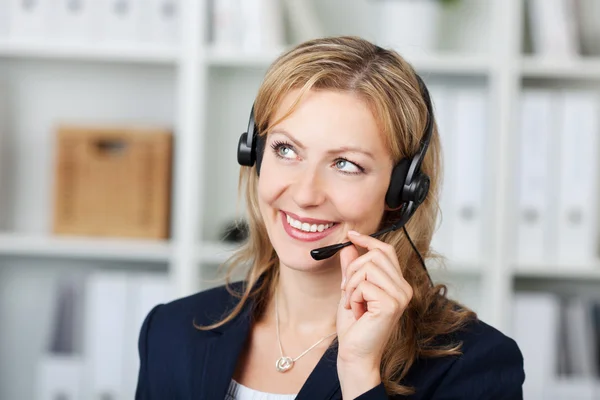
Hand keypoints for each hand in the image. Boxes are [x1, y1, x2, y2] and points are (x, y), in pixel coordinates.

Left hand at [336, 230, 412, 367]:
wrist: (355, 354)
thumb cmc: (354, 327)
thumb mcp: (350, 291)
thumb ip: (351, 269)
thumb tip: (348, 246)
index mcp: (397, 284)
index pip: (386, 251)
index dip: (368, 240)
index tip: (351, 235)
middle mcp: (403, 288)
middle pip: (375, 254)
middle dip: (353, 269)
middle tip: (346, 290)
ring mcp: (400, 296)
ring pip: (367, 267)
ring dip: (351, 285)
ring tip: (352, 303)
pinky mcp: (391, 304)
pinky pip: (363, 284)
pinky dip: (352, 296)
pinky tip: (356, 311)